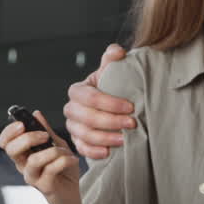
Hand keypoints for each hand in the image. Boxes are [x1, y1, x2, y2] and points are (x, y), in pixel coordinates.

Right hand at [0, 109, 82, 203]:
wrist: (73, 193)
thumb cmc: (62, 168)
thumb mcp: (57, 145)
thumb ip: (46, 131)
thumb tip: (36, 113)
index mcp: (23, 154)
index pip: (5, 142)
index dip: (9, 131)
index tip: (22, 123)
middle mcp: (23, 166)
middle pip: (11, 150)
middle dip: (28, 138)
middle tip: (45, 136)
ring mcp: (32, 177)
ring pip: (33, 160)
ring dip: (53, 151)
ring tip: (66, 152)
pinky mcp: (44, 187)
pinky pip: (52, 168)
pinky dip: (65, 160)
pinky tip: (73, 160)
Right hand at [64, 43, 135, 158]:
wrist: (110, 106)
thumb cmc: (111, 87)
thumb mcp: (112, 72)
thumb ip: (112, 58)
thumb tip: (117, 51)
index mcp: (77, 90)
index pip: (90, 97)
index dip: (111, 103)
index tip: (131, 107)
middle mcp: (71, 109)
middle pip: (87, 117)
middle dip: (111, 121)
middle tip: (132, 124)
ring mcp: (72, 127)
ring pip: (84, 134)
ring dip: (105, 138)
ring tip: (124, 139)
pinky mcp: (76, 142)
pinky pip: (81, 149)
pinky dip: (94, 152)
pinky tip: (108, 152)